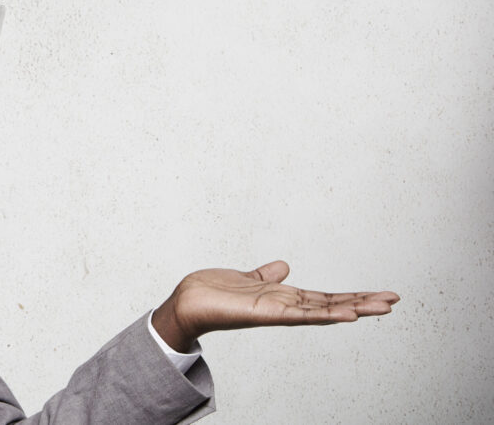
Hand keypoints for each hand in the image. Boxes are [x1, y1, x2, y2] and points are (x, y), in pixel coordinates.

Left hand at [151, 260, 399, 352]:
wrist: (187, 302)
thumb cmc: (214, 293)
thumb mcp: (248, 279)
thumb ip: (266, 275)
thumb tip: (283, 266)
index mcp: (282, 298)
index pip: (324, 297)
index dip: (351, 296)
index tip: (379, 294)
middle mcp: (284, 307)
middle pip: (331, 304)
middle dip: (363, 303)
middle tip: (394, 300)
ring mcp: (277, 312)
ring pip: (322, 311)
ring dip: (352, 309)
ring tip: (382, 308)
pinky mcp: (265, 314)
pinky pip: (300, 315)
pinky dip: (324, 315)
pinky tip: (346, 315)